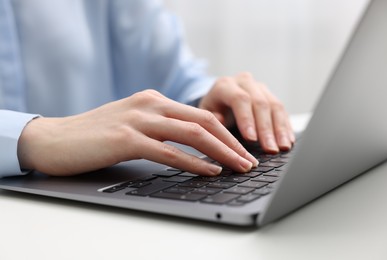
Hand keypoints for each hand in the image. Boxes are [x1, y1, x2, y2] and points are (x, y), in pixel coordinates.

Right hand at [17, 90, 257, 175]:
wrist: (54, 139)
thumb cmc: (95, 136)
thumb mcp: (133, 124)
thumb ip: (159, 127)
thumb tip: (190, 145)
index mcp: (153, 100)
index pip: (200, 114)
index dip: (225, 133)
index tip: (241, 150)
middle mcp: (150, 104)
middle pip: (203, 121)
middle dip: (231, 143)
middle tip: (249, 160)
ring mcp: (138, 119)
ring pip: (192, 134)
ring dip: (221, 152)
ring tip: (239, 167)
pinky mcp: (127, 138)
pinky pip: (169, 152)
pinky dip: (194, 162)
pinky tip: (209, 171)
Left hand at [199, 72, 294, 152]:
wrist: (217, 98)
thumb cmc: (210, 109)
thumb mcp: (203, 114)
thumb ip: (211, 118)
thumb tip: (220, 121)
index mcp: (225, 85)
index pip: (239, 99)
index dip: (246, 119)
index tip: (251, 139)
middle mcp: (244, 82)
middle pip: (260, 103)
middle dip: (266, 129)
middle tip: (270, 149)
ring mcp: (259, 87)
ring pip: (275, 105)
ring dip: (280, 129)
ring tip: (283, 147)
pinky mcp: (270, 95)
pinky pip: (281, 110)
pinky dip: (286, 126)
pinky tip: (288, 140)